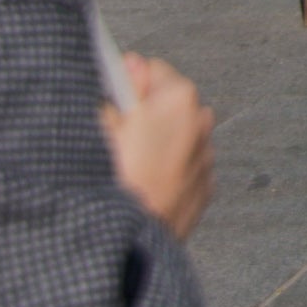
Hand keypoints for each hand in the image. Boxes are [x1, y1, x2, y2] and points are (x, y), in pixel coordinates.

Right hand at [103, 54, 214, 241]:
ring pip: (175, 137)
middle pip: (166, 104)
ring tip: (127, 169)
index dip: (125, 86)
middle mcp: (201, 121)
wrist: (131, 245)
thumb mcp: (101, 125)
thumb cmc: (111, 178)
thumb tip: (130, 62)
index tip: (109, 105)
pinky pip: (182, 167)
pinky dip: (166, 171)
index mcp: (178, 98)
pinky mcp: (205, 187)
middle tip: (113, 141)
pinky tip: (142, 188)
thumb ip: (119, 87)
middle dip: (142, 115)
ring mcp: (206, 156)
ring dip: (155, 144)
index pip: (150, 70)